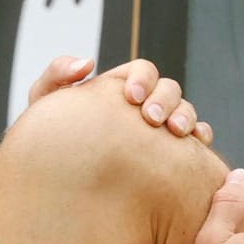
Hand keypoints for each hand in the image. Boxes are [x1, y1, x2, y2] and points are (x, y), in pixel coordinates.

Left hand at [27, 55, 212, 141]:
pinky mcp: (170, 155)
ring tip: (175, 132)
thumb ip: (56, 75)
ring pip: (184, 112)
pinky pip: (194, 142)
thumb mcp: (43, 103)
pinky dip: (200, 138)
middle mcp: (144, 106)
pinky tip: (194, 147)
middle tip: (152, 118)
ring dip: (185, 117)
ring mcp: (159, 129)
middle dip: (165, 100)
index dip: (142, 79)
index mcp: (120, 88)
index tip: (132, 96)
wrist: (54, 181)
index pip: (142, 72)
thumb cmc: (50, 137)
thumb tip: (88, 62)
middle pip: (169, 90)